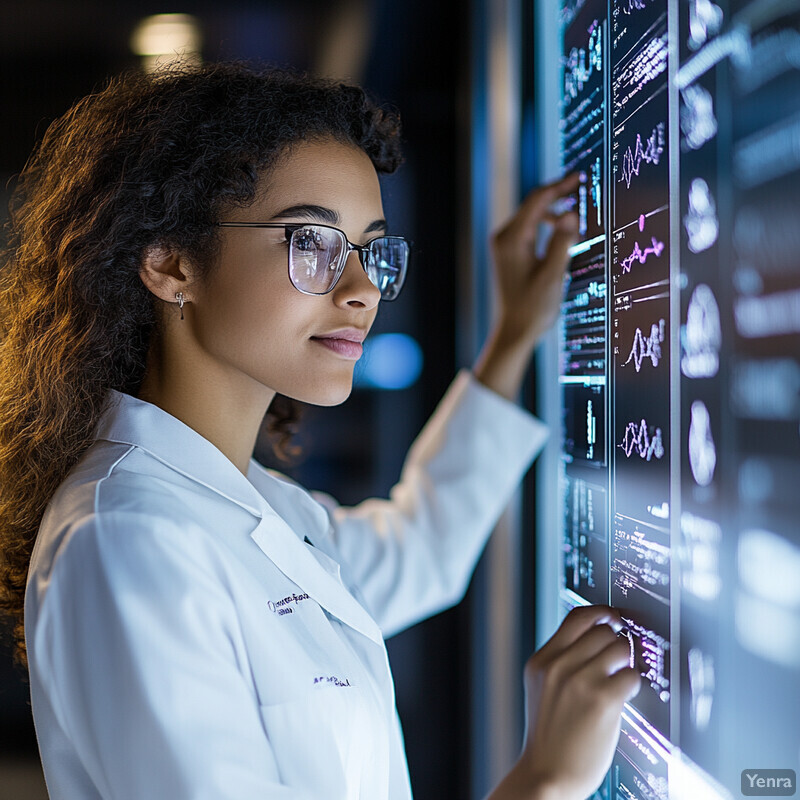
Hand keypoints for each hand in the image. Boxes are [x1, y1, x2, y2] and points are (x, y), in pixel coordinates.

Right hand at [485, 605, 640, 799]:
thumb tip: (594, 639)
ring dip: (626, 662)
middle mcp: (558, 666)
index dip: (600, 613)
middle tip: (619, 659)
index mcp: (541, 661)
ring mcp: (580, 682)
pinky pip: (630, 675)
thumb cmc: (548, 736)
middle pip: (602, 631)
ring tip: (620, 679)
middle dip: (615, 643)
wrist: (546, 774)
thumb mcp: (541, 689)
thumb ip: (560, 662)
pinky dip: (632, 683)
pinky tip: (624, 696)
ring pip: (619, 648)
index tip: (612, 617)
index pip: (576, 617)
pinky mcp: (603, 700)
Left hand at [490, 172, 579, 347]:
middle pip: (533, 204)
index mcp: (512, 240)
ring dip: (554, 212)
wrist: (516, 329)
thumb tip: (572, 213)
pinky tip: (564, 234)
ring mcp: (505, 244)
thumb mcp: (553, 275)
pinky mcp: (509, 252)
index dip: (560, 186)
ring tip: (577, 218)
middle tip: (583, 188)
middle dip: (558, 195)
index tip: (580, 177)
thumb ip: (563, 242)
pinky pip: (530, 228)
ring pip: (532, 215)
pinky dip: (547, 225)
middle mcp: (504, 237)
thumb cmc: (533, 307)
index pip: (537, 200)